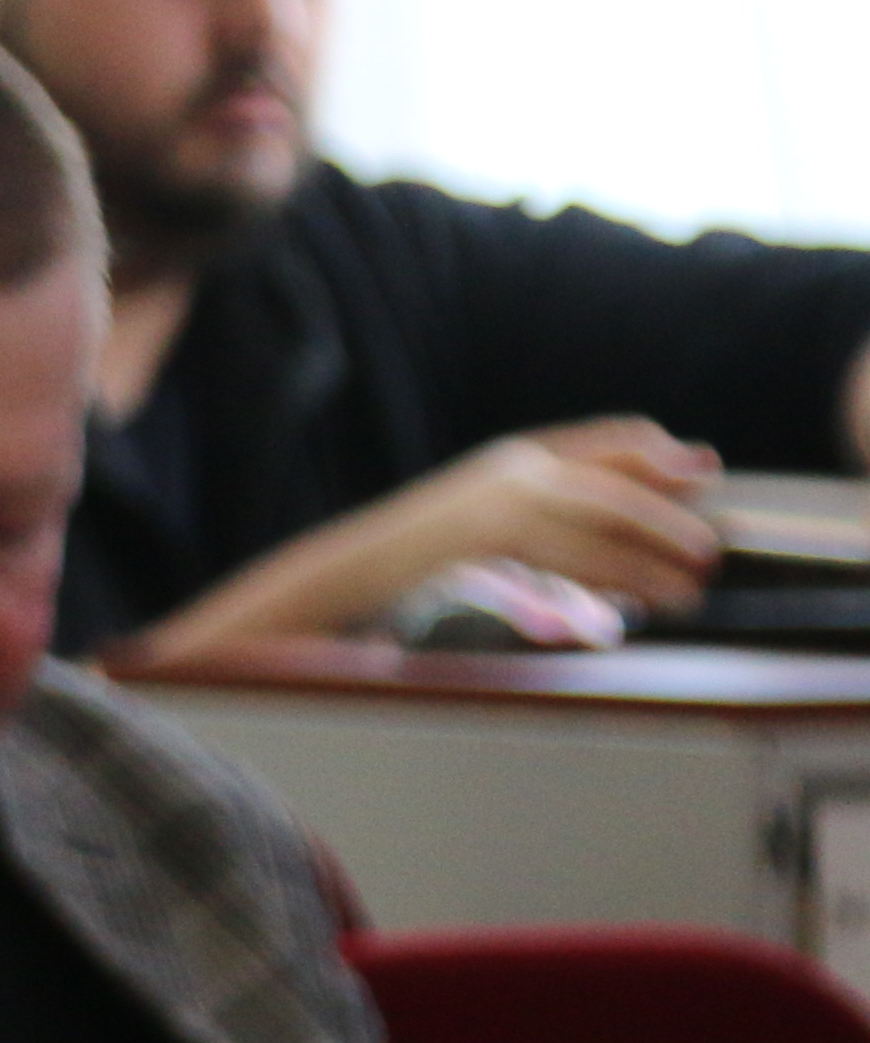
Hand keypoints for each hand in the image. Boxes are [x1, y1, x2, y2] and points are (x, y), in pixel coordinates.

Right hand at [348, 420, 721, 616]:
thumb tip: (609, 550)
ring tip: (690, 589)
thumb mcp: (477, 528)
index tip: (699, 469)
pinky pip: (570, 556)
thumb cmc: (403, 567)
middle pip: (611, 485)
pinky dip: (613, 578)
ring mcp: (496, 500)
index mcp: (509, 460)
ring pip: (600, 521)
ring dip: (652, 556)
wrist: (332, 578)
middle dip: (667, 513)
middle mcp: (509, 470)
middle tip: (709, 546)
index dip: (656, 454)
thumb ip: (537, 525)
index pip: (603, 442)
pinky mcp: (487, 536)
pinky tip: (638, 600)